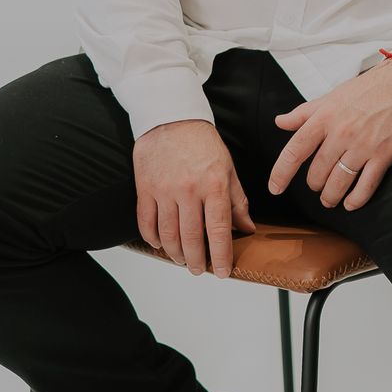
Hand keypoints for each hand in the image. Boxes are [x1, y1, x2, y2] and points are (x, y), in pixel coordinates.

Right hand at [133, 119, 255, 278]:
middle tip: (199, 270)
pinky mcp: (144, 189)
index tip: (222, 272)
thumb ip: (237, 201)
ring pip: (168, 234)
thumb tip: (247, 228)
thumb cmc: (202, 143)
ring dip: (175, 253)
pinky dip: (153, 239)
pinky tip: (161, 244)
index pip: (219, 230)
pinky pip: (146, 223)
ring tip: (182, 260)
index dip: (221, 255)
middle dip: (196, 261)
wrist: (171, 118)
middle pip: (191, 238)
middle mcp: (188, 191)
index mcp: (213, 185)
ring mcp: (164, 191)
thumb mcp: (228, 169)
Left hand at [268, 60, 391, 211]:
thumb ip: (304, 113)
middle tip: (316, 187)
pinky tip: (351, 204)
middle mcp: (341, 132)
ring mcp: (363, 145)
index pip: (296, 150)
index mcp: (325, 117)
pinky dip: (356, 199)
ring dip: (331, 196)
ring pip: (339, 181)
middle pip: (318, 171)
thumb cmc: (368, 89)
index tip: (275, 188)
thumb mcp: (331, 97)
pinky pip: (366, 184)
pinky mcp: (384, 154)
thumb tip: (280, 122)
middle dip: (314, 185)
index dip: (281, 172)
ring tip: (329, 200)